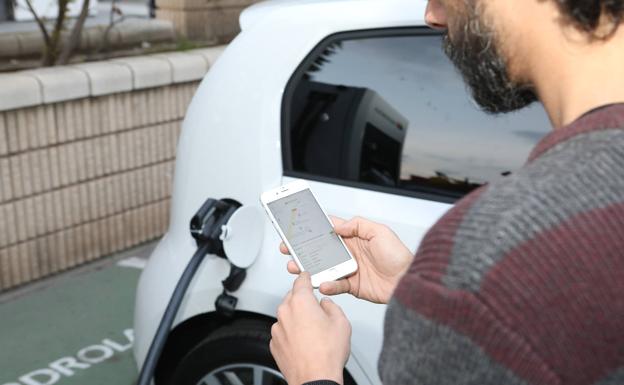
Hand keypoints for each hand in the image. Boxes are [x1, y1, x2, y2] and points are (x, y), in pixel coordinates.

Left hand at [270, 272, 350, 384]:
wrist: (315, 379)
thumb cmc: (326, 354)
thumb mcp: (341, 322)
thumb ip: (332, 306)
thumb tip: (326, 304)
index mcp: (301, 302)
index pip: (301, 280)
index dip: (306, 277)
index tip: (307, 276)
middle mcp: (285, 312)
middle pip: (292, 298)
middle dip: (303, 301)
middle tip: (317, 312)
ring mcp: (277, 329)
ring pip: (287, 316)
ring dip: (297, 319)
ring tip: (313, 333)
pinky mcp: (274, 343)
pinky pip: (283, 332)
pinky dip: (291, 334)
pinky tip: (304, 343)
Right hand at [281, 216, 412, 303]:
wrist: (408, 281)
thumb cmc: (399, 256)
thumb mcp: (380, 232)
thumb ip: (357, 225)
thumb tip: (337, 225)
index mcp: (354, 238)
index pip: (330, 230)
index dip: (314, 228)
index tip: (298, 227)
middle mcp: (349, 253)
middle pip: (320, 249)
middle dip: (303, 249)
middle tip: (288, 248)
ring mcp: (349, 269)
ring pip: (323, 268)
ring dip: (309, 267)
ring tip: (297, 267)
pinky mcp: (351, 286)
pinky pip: (335, 285)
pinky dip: (328, 285)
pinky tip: (323, 283)